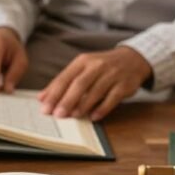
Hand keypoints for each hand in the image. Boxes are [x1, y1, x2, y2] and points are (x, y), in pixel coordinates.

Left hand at [38, 46, 152, 120]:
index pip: (65, 77)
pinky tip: (94, 116)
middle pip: (79, 84)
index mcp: (82, 61)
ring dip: (83, 105)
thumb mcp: (82, 68)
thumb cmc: (101, 66)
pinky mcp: (124, 84)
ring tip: (73, 116)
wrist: (132, 59)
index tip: (44, 107)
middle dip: (67, 100)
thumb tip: (42, 97)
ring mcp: (112, 74)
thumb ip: (63, 81)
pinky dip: (102, 108)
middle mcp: (97, 66)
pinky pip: (112, 98)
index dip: (54, 93)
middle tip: (57, 114)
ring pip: (95, 91)